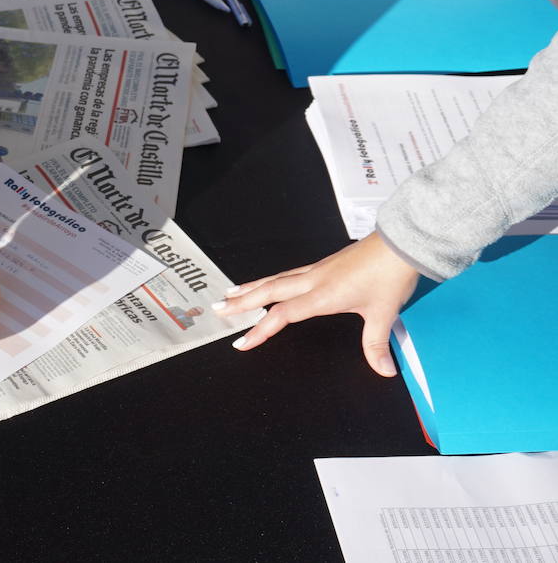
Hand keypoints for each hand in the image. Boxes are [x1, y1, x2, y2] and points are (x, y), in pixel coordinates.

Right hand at [213, 232, 419, 376]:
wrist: (399, 246)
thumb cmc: (389, 276)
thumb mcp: (384, 314)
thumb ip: (377, 344)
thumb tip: (383, 371)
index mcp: (323, 295)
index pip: (283, 314)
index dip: (261, 330)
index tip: (243, 342)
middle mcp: (313, 281)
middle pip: (268, 292)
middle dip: (241, 302)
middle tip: (218, 309)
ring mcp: (316, 271)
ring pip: (274, 280)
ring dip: (251, 288)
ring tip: (230, 293)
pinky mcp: (322, 265)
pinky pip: (287, 274)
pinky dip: (270, 280)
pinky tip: (267, 283)